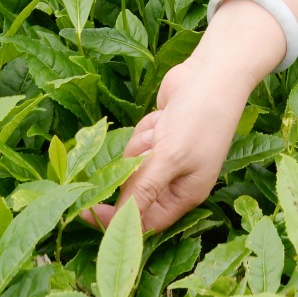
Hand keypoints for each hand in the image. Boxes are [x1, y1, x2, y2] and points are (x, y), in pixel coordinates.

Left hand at [83, 5, 282, 232]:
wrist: (212, 72)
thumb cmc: (199, 117)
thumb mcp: (170, 157)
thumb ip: (143, 190)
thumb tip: (119, 224)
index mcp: (186, 194)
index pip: (146, 221)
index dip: (117, 220)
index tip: (85, 211)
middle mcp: (177, 179)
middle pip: (136, 191)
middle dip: (135, 168)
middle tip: (150, 146)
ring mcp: (169, 156)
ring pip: (133, 163)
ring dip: (140, 144)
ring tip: (162, 127)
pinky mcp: (161, 136)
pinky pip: (138, 142)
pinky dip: (145, 129)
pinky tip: (162, 117)